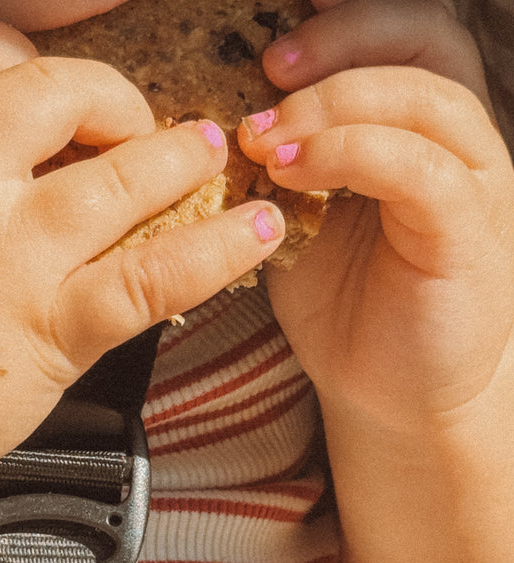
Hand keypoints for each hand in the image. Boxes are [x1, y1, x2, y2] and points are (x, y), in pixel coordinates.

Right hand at [0, 8, 283, 512]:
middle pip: (56, 90)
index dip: (21, 52)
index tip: (51, 83)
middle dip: (110, 95)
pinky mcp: (49, 325)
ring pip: (119, 176)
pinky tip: (255, 232)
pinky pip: (151, 275)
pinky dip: (216, 251)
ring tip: (208, 149)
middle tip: (136, 119)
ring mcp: (10, 254)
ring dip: (178, 154)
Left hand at [238, 0, 513, 436]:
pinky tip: (294, 175)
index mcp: (420, 129)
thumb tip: (220, 115)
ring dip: (335, 103)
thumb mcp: (301, 217)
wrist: (388, 394)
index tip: (266, 41)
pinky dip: (354, 156)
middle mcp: (458, 144)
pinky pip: (422, 170)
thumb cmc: (346, 306)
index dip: (342, 20)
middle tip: (267, 70)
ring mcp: (473, 187)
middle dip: (340, 41)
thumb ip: (282, 160)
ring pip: (426, 97)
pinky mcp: (469, 236)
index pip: (402, 36)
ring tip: (264, 138)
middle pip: (426, 40)